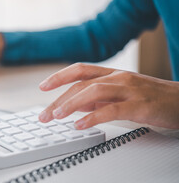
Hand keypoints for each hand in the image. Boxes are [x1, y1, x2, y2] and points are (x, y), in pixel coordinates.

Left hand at [38, 63, 178, 129]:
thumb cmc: (152, 98)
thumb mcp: (120, 94)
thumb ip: (98, 98)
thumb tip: (75, 104)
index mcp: (112, 73)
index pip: (80, 70)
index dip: (59, 77)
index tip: (43, 86)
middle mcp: (118, 77)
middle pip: (82, 84)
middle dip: (59, 98)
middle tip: (45, 114)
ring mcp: (129, 89)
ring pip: (94, 91)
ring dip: (71, 104)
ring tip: (57, 116)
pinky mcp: (140, 105)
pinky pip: (112, 109)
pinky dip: (93, 117)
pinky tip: (80, 125)